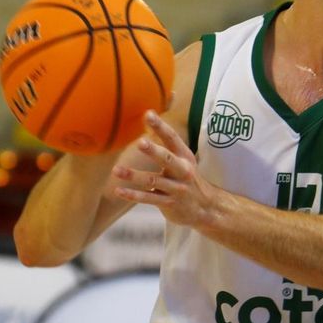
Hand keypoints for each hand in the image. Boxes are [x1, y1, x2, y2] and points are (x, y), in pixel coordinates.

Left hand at [111, 111, 218, 228]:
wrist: (205, 207)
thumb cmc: (187, 178)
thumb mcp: (183, 161)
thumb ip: (168, 146)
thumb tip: (151, 120)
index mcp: (185, 156)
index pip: (172, 138)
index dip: (160, 126)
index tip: (148, 114)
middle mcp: (183, 171)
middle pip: (167, 159)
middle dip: (154, 151)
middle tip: (140, 142)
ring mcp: (177, 188)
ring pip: (153, 180)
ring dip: (133, 176)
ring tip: (116, 170)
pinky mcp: (169, 204)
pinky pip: (149, 198)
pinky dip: (133, 195)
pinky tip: (118, 190)